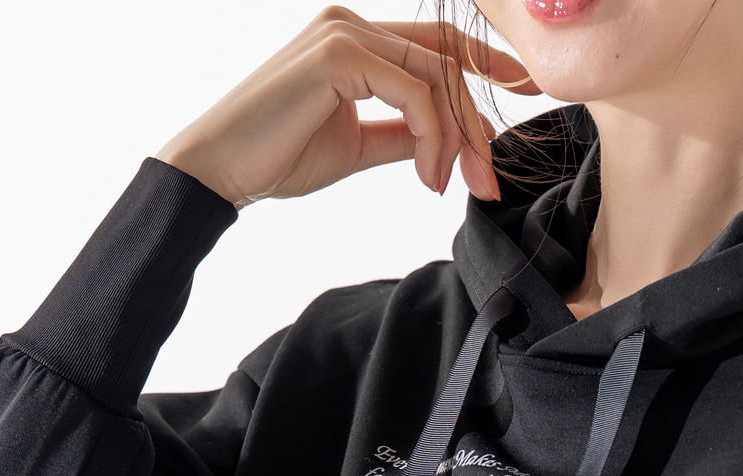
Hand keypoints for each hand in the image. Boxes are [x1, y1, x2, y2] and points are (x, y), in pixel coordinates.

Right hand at [155, 6, 539, 206]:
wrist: (219, 171)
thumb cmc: (276, 157)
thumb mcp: (357, 145)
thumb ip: (403, 134)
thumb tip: (446, 142)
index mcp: (356, 39)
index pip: (436, 47)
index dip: (484, 68)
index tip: (523, 95)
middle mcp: (352, 23)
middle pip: (446, 61)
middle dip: (476, 123)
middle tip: (488, 178)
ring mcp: (346, 32)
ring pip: (437, 77)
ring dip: (456, 139)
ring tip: (448, 186)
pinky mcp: (340, 54)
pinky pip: (416, 93)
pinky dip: (433, 138)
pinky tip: (427, 178)